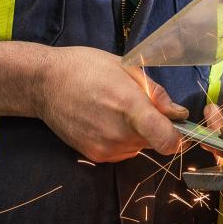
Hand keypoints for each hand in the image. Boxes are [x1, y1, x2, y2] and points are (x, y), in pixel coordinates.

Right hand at [33, 46, 187, 161]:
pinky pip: (122, 152)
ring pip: (138, 147)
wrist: (44, 83)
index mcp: (128, 105)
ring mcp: (105, 147)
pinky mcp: (95, 156)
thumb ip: (156, 93)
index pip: (166, 139)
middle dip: (153, 127)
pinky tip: (103, 120)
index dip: (177, 136)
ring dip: (136, 133)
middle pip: (155, 142)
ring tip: (114, 111)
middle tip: (134, 106)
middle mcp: (117, 132)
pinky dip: (121, 140)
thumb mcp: (125, 67)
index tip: (175, 126)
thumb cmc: (86, 68)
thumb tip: (178, 113)